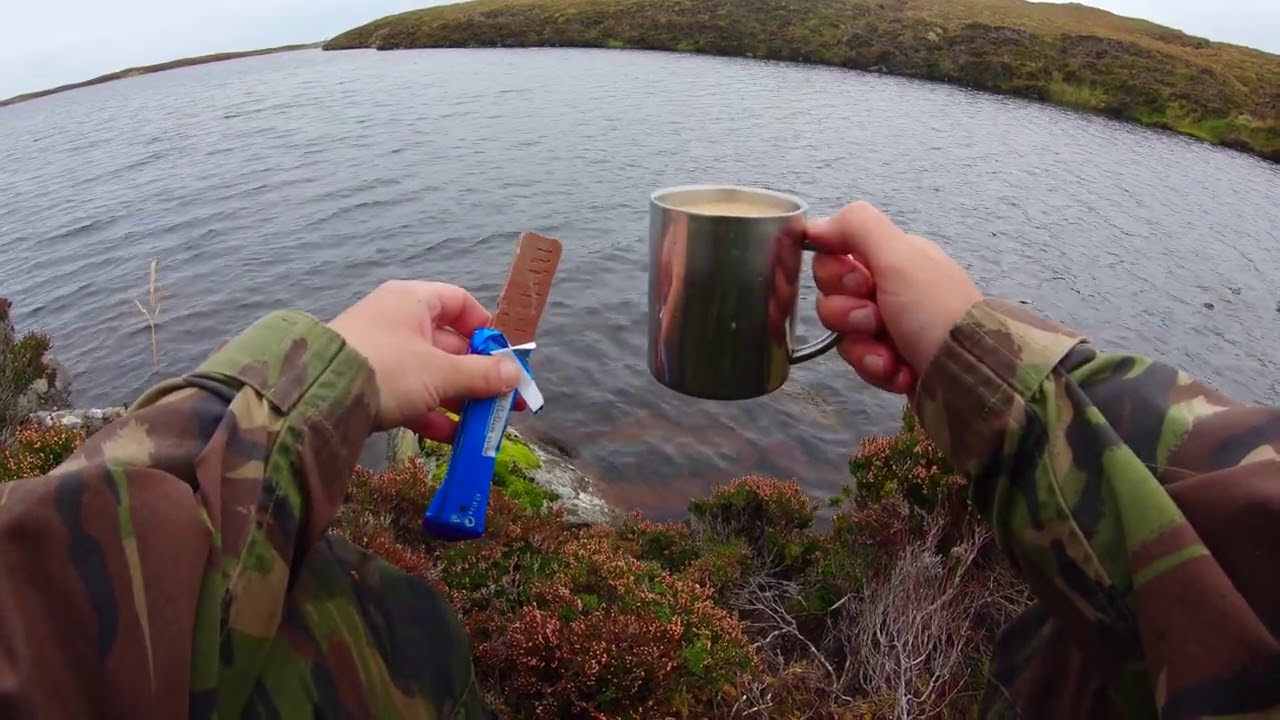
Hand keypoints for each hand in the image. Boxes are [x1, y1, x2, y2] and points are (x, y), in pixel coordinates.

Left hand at [327, 280, 521, 441]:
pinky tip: (454, 437)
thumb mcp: (440, 372)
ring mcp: (383, 355)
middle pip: (450, 345)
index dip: (486, 327)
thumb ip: (481, 375)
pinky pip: (412, 396)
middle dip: (479, 374)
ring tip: (485, 423)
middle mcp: (397, 322)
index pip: (459, 303)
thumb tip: (516, 375)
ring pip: (432, 374)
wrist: (318, 398)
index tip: (505, 353)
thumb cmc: (387, 368)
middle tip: (506, 398)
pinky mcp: (371, 385)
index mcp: (413, 302)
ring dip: (460, 398)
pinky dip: (433, 414)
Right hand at [807, 202, 982, 393]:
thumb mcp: (899, 257)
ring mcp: (891, 327)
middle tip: (876, 321)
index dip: (836, 276)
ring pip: (843, 335)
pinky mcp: (892, 361)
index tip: (861, 286)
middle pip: (833, 298)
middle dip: (848, 315)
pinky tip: (900, 372)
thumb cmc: (935, 311)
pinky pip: (861, 363)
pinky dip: (878, 370)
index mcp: (893, 258)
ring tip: (891, 356)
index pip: (834, 258)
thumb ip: (857, 227)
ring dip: (864, 348)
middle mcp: (890, 289)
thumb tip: (814, 225)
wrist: (969, 374)